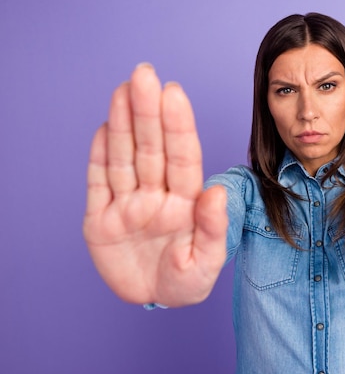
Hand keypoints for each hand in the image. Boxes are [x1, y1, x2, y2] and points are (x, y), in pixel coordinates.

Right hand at [83, 64, 227, 306]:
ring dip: (123, 124)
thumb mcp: (206, 263)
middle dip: (148, 111)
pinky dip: (99, 156)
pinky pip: (98, 183)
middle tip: (144, 73)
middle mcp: (156, 195)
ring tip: (123, 90)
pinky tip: (105, 127)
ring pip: (124, 157)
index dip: (177, 125)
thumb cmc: (186, 281)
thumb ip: (214, 228)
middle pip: (151, 148)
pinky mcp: (100, 219)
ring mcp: (127, 204)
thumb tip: (216, 191)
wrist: (153, 300)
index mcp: (185, 202)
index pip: (182, 157)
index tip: (174, 93)